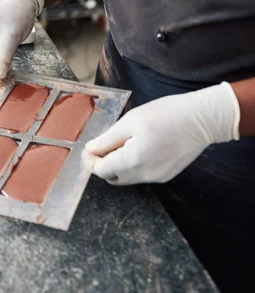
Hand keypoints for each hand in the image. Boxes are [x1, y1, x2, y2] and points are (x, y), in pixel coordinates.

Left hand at [85, 82, 240, 184]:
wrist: (202, 119)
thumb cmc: (166, 114)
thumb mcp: (130, 122)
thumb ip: (107, 139)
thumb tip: (90, 149)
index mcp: (133, 160)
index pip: (101, 170)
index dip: (92, 160)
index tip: (90, 148)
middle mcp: (145, 175)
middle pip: (112, 177)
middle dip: (104, 164)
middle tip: (105, 144)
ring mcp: (157, 178)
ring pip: (127, 178)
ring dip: (119, 165)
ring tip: (124, 143)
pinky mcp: (166, 176)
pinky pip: (141, 175)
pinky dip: (134, 166)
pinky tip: (140, 148)